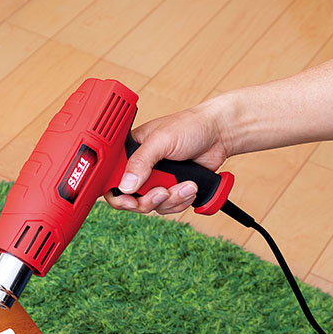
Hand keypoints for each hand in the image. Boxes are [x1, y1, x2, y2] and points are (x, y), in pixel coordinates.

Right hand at [104, 99, 232, 214]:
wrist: (220, 134)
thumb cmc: (190, 126)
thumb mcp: (161, 140)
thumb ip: (141, 162)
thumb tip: (126, 185)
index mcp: (130, 152)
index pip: (112, 180)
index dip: (119, 195)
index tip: (130, 201)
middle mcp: (141, 169)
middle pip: (131, 200)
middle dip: (149, 200)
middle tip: (162, 192)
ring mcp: (157, 181)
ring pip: (152, 206)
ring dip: (171, 200)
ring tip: (185, 184)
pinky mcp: (172, 190)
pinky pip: (168, 207)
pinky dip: (181, 201)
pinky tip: (190, 186)